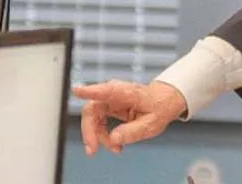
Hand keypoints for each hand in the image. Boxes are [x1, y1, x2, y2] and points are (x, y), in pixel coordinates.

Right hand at [73, 80, 187, 154]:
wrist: (164, 101)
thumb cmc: (159, 107)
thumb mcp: (152, 123)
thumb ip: (133, 131)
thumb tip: (113, 138)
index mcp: (128, 93)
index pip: (107, 90)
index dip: (91, 91)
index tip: (77, 91)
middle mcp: (115, 93)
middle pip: (92, 109)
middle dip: (89, 131)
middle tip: (92, 149)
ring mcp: (110, 99)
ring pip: (93, 118)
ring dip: (97, 136)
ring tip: (114, 148)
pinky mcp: (109, 107)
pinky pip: (98, 122)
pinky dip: (103, 135)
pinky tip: (115, 144)